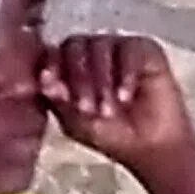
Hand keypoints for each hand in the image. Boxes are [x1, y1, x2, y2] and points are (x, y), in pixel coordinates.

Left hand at [40, 34, 194, 178]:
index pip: (53, 53)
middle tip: (86, 108)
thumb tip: (44, 82)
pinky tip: (126, 97)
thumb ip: (58, 100)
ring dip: (101, 80)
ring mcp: (119, 47)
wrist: (150, 147)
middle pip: (75, 45)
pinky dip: (125, 74)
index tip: (48, 86)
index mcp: (70, 64)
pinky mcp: (146, 50)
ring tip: (108, 110)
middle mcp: (92, 51)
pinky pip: (130, 51)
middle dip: (77, 78)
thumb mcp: (75, 122)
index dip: (50, 67)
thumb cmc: (111, 134)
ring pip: (100, 46)